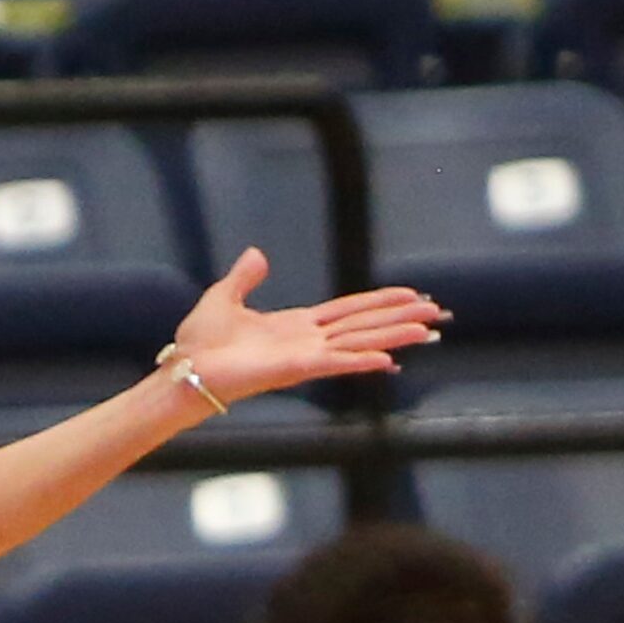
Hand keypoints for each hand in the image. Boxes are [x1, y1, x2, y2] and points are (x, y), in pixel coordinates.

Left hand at [168, 249, 446, 409]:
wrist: (185, 368)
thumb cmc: (201, 342)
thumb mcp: (223, 298)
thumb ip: (244, 278)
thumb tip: (258, 254)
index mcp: (296, 325)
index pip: (348, 311)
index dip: (380, 302)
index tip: (412, 295)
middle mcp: (308, 342)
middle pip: (364, 325)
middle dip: (401, 318)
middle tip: (438, 312)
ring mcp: (305, 356)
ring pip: (360, 342)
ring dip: (394, 336)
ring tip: (429, 331)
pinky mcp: (295, 369)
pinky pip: (335, 363)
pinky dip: (362, 360)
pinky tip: (390, 359)